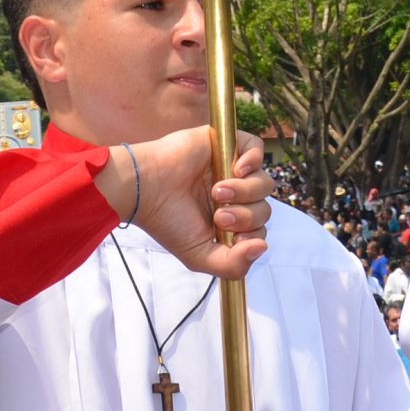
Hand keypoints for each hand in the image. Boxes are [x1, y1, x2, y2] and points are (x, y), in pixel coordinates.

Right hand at [115, 129, 273, 282]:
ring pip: (263, 183)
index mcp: (229, 221)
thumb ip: (233, 265)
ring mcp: (231, 170)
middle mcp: (234, 197)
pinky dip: (254, 160)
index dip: (251, 236)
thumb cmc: (168, 222)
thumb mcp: (200, 256)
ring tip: (218, 192)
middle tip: (218, 216)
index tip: (228, 236)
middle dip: (245, 217)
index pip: (259, 231)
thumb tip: (262, 248)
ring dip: (246, 192)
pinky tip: (238, 170)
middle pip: (264, 209)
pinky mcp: (226, 146)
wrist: (145, 189)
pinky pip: (257, 148)